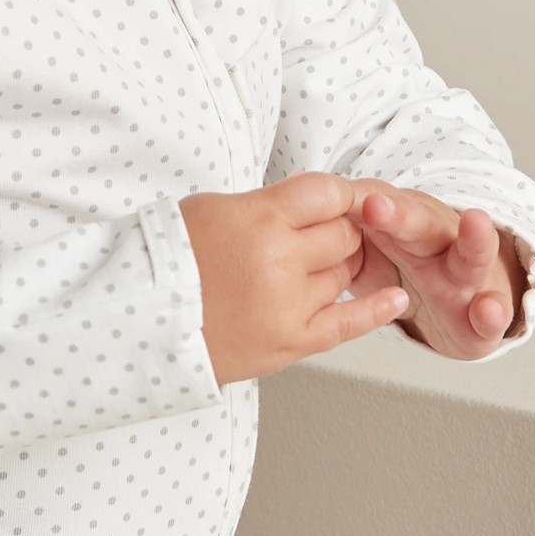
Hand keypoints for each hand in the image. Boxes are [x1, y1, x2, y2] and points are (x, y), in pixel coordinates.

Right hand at [179, 172, 411, 385]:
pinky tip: (395, 298)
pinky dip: (377, 310)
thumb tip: (311, 203)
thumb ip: (267, 205)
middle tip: (318, 233)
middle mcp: (280, 260)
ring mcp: (289, 305)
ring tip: (312, 264)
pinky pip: (349, 323)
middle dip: (337, 229)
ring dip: (338, 265)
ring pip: (344, 273)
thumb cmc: (167, 260)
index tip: (339, 197)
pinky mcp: (291, 343)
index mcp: (259, 218)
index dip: (339, 194)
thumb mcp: (214, 208)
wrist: (139, 320)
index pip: (327, 193)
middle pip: (342, 233)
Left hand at [344, 180, 523, 359]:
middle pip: (420, 223)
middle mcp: (439, 242)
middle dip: (400, 214)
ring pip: (470, 255)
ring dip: (473, 240)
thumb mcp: (381, 250)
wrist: (471, 304)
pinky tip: (488, 308)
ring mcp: (467, 276)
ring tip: (475, 224)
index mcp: (407, 225)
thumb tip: (295, 207)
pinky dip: (493, 312)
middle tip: (377, 206)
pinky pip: (492, 313)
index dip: (362, 203)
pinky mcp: (485, 313)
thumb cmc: (417, 267)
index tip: (341, 195)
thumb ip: (349, 232)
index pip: (382, 208)